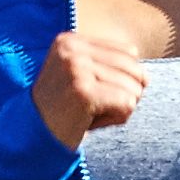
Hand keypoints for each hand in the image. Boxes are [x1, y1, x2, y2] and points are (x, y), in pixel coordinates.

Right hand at [36, 28, 151, 148]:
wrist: (32, 139)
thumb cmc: (62, 113)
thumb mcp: (80, 79)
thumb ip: (106, 67)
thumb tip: (146, 76)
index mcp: (70, 40)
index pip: (129, 52)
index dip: (123, 79)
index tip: (94, 94)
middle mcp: (72, 48)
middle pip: (135, 68)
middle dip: (126, 94)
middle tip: (95, 109)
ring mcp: (76, 68)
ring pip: (133, 88)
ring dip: (118, 109)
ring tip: (89, 116)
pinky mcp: (83, 91)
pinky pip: (127, 103)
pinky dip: (117, 118)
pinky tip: (92, 122)